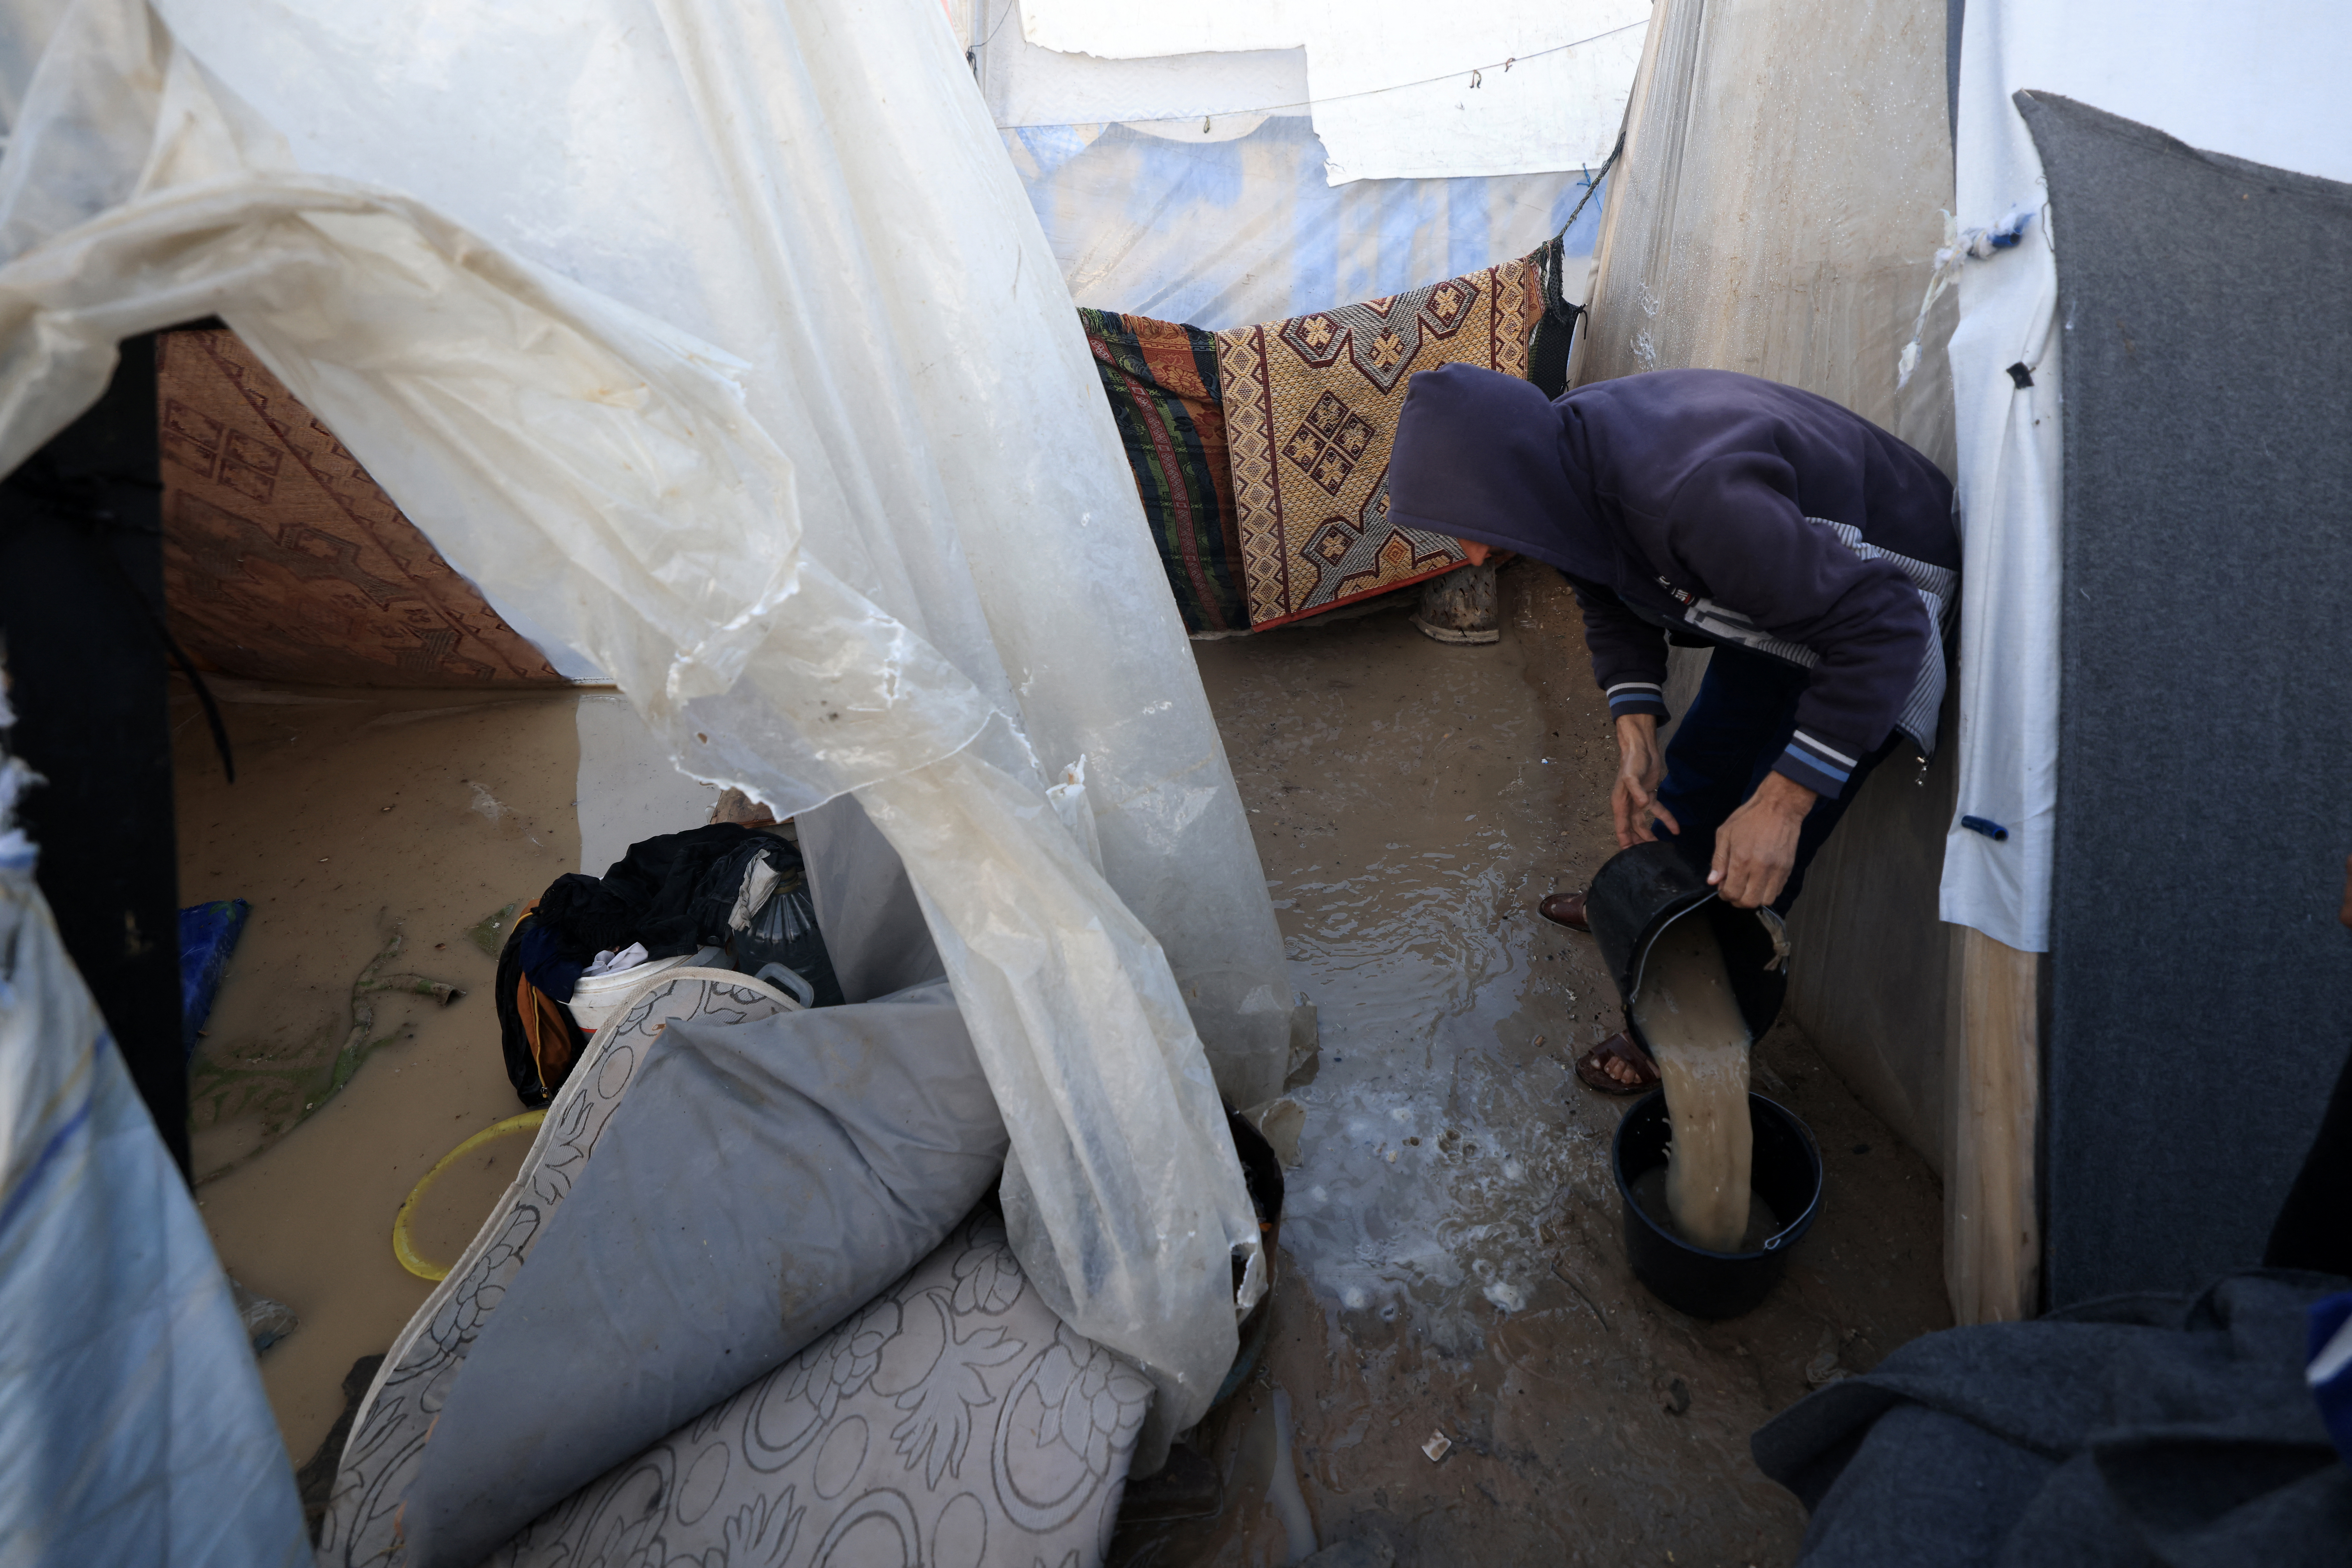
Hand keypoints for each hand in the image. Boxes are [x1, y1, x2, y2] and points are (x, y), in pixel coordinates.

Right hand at [1611, 715, 1680, 847]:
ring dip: (1651, 835)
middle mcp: (1628, 805)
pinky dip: (1666, 819)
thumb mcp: (1631, 776)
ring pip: (1643, 823)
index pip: (1621, 828)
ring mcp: (1639, 800)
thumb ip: (1635, 791)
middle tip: (1647, 857)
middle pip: (1632, 829)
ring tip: (1660, 847)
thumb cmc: (1632, 762)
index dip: (1625, 843)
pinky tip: (1676, 829)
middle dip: (1639, 842)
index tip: (1629, 858)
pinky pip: (1658, 811)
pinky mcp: (1650, 794)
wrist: (1641, 747)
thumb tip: (1642, 805)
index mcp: (1620, 804)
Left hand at [1709, 771, 1816, 907]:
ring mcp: (1776, 870)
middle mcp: (1760, 868)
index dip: (1725, 895)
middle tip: (1735, 890)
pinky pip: (1778, 891)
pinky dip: (1767, 891)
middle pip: (1749, 902)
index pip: (1732, 893)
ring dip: (1755, 898)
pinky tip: (1760, 880)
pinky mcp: (1788, 868)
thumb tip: (1713, 881)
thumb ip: (1718, 859)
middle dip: (1738, 900)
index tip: (1723, 888)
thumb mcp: (1725, 833)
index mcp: (1741, 859)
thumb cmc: (1750, 818)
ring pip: (1765, 900)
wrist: (1779, 807)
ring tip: (1748, 887)